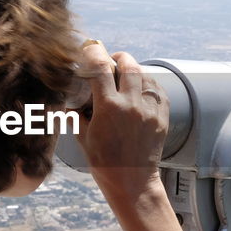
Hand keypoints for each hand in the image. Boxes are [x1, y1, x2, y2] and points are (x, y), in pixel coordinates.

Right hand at [75, 42, 168, 203]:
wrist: (132, 182)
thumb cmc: (104, 162)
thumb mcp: (83, 137)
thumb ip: (75, 114)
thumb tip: (68, 99)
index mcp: (109, 108)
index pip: (100, 68)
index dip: (93, 52)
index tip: (90, 48)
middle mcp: (132, 104)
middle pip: (128, 64)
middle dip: (118, 58)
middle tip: (111, 61)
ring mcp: (149, 110)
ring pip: (145, 75)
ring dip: (134, 71)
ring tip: (126, 76)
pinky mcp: (162, 116)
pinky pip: (158, 90)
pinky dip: (148, 85)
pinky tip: (140, 89)